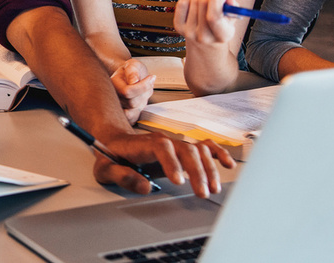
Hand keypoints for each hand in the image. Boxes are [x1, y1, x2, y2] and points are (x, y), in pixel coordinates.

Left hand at [93, 132, 233, 197]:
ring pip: (198, 150)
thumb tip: (145, 187)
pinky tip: (227, 164)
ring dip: (209, 168)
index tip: (178, 181)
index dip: (172, 163)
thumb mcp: (106, 168)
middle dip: (197, 171)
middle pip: (186, 150)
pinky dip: (218, 153)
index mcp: (144, 144)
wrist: (115, 142)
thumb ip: (122, 176)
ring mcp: (175, 144)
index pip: (162, 148)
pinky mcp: (182, 149)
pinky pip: (205, 146)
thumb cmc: (111, 156)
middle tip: (201, 192)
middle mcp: (164, 141)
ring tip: (213, 188)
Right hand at [109, 59, 154, 123]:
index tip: (150, 78)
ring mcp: (118, 106)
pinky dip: (140, 109)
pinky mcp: (124, 114)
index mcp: (112, 84)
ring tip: (143, 91)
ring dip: (143, 101)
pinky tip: (141, 99)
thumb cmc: (132, 70)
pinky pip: (132, 118)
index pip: (127, 92)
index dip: (142, 86)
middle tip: (148, 83)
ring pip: (133, 112)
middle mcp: (113, 97)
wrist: (131, 76)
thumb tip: (133, 80)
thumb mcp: (133, 64)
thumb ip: (132, 70)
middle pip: (132, 103)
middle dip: (144, 93)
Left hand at [174, 0, 236, 50]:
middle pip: (203, 4)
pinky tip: (195, 6)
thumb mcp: (232, 18)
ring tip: (206, 6)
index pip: (214, 17)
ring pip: (194, 1)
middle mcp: (204, 37)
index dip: (218, 0)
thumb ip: (233, 6)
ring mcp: (189, 33)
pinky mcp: (179, 27)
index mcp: (222, 36)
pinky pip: (182, 3)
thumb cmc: (221, 25)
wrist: (206, 42)